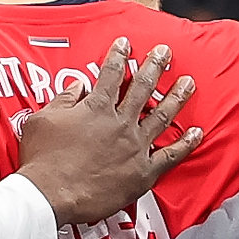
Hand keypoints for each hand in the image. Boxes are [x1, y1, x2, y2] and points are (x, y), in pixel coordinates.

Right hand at [12, 38, 199, 224]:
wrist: (50, 195)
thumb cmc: (42, 160)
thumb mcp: (42, 121)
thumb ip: (63, 101)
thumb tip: (77, 87)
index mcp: (97, 108)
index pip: (111, 74)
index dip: (119, 55)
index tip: (126, 43)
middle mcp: (120, 123)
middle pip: (143, 88)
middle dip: (155, 66)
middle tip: (165, 52)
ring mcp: (135, 147)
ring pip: (162, 116)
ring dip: (177, 97)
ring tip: (188, 83)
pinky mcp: (142, 172)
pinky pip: (169, 156)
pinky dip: (185, 144)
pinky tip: (196, 133)